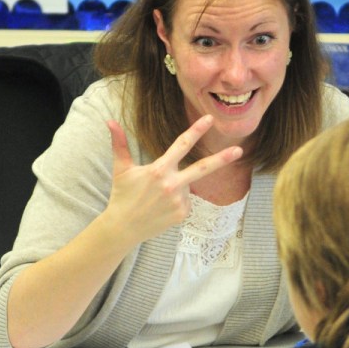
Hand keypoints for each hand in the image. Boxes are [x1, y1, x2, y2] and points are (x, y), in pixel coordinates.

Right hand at [106, 115, 241, 244]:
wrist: (123, 227)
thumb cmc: (122, 195)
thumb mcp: (121, 169)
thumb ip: (119, 144)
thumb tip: (110, 121)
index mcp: (159, 170)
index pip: (181, 145)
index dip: (196, 131)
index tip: (210, 120)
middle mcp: (172, 184)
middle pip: (202, 168)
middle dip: (222, 159)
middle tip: (239, 150)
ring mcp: (179, 200)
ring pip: (187, 185)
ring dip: (177, 185)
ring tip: (157, 196)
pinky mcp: (183, 213)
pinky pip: (186, 201)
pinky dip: (177, 200)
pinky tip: (162, 206)